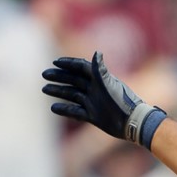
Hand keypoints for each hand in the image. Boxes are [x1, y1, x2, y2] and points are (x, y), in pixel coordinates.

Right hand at [42, 51, 165, 147]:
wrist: (132, 123)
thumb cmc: (122, 102)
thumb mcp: (110, 85)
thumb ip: (101, 70)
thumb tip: (97, 52)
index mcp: (100, 79)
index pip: (81, 67)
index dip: (68, 63)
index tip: (54, 62)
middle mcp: (95, 89)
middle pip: (74, 80)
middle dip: (59, 76)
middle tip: (45, 75)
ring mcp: (93, 102)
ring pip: (72, 95)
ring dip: (59, 91)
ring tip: (44, 89)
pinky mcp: (93, 116)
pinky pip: (75, 111)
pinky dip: (64, 109)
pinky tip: (53, 108)